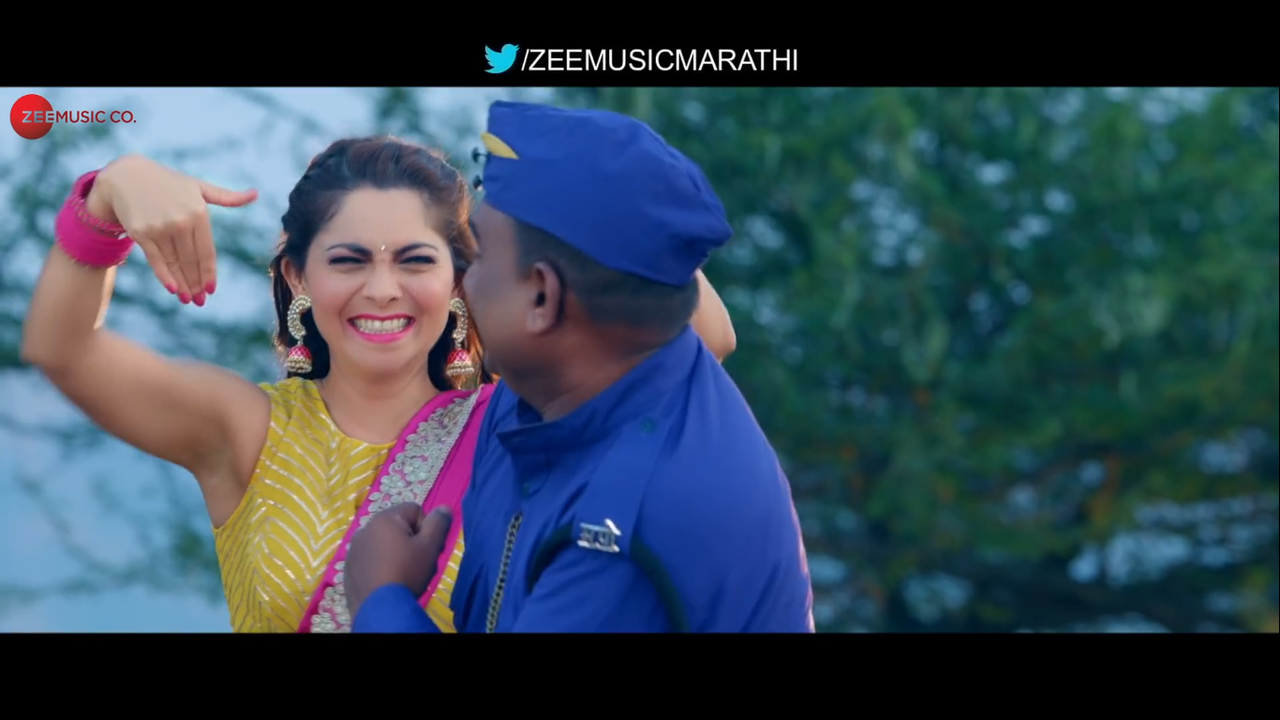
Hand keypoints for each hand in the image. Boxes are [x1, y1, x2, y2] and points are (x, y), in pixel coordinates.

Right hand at [90, 154, 257, 304]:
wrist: (128, 176)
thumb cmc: (169, 183)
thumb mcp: (198, 186)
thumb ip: (226, 197)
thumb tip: (255, 194)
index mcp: (198, 213)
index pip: (207, 251)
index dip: (209, 273)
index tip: (212, 289)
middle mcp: (180, 222)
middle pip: (191, 261)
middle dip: (196, 283)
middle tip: (201, 301)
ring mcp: (159, 228)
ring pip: (174, 263)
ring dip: (182, 284)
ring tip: (188, 300)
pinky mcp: (141, 233)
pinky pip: (156, 260)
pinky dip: (164, 276)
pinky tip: (173, 289)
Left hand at [345, 503, 452, 619]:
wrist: (379, 607)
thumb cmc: (407, 572)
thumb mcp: (430, 547)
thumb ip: (439, 523)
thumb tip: (444, 508)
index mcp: (385, 518)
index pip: (414, 510)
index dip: (425, 528)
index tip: (425, 548)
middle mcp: (365, 528)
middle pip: (397, 526)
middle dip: (409, 540)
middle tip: (416, 562)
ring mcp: (354, 548)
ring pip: (382, 542)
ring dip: (393, 552)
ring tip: (400, 573)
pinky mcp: (349, 566)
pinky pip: (369, 558)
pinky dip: (379, 564)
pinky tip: (385, 580)